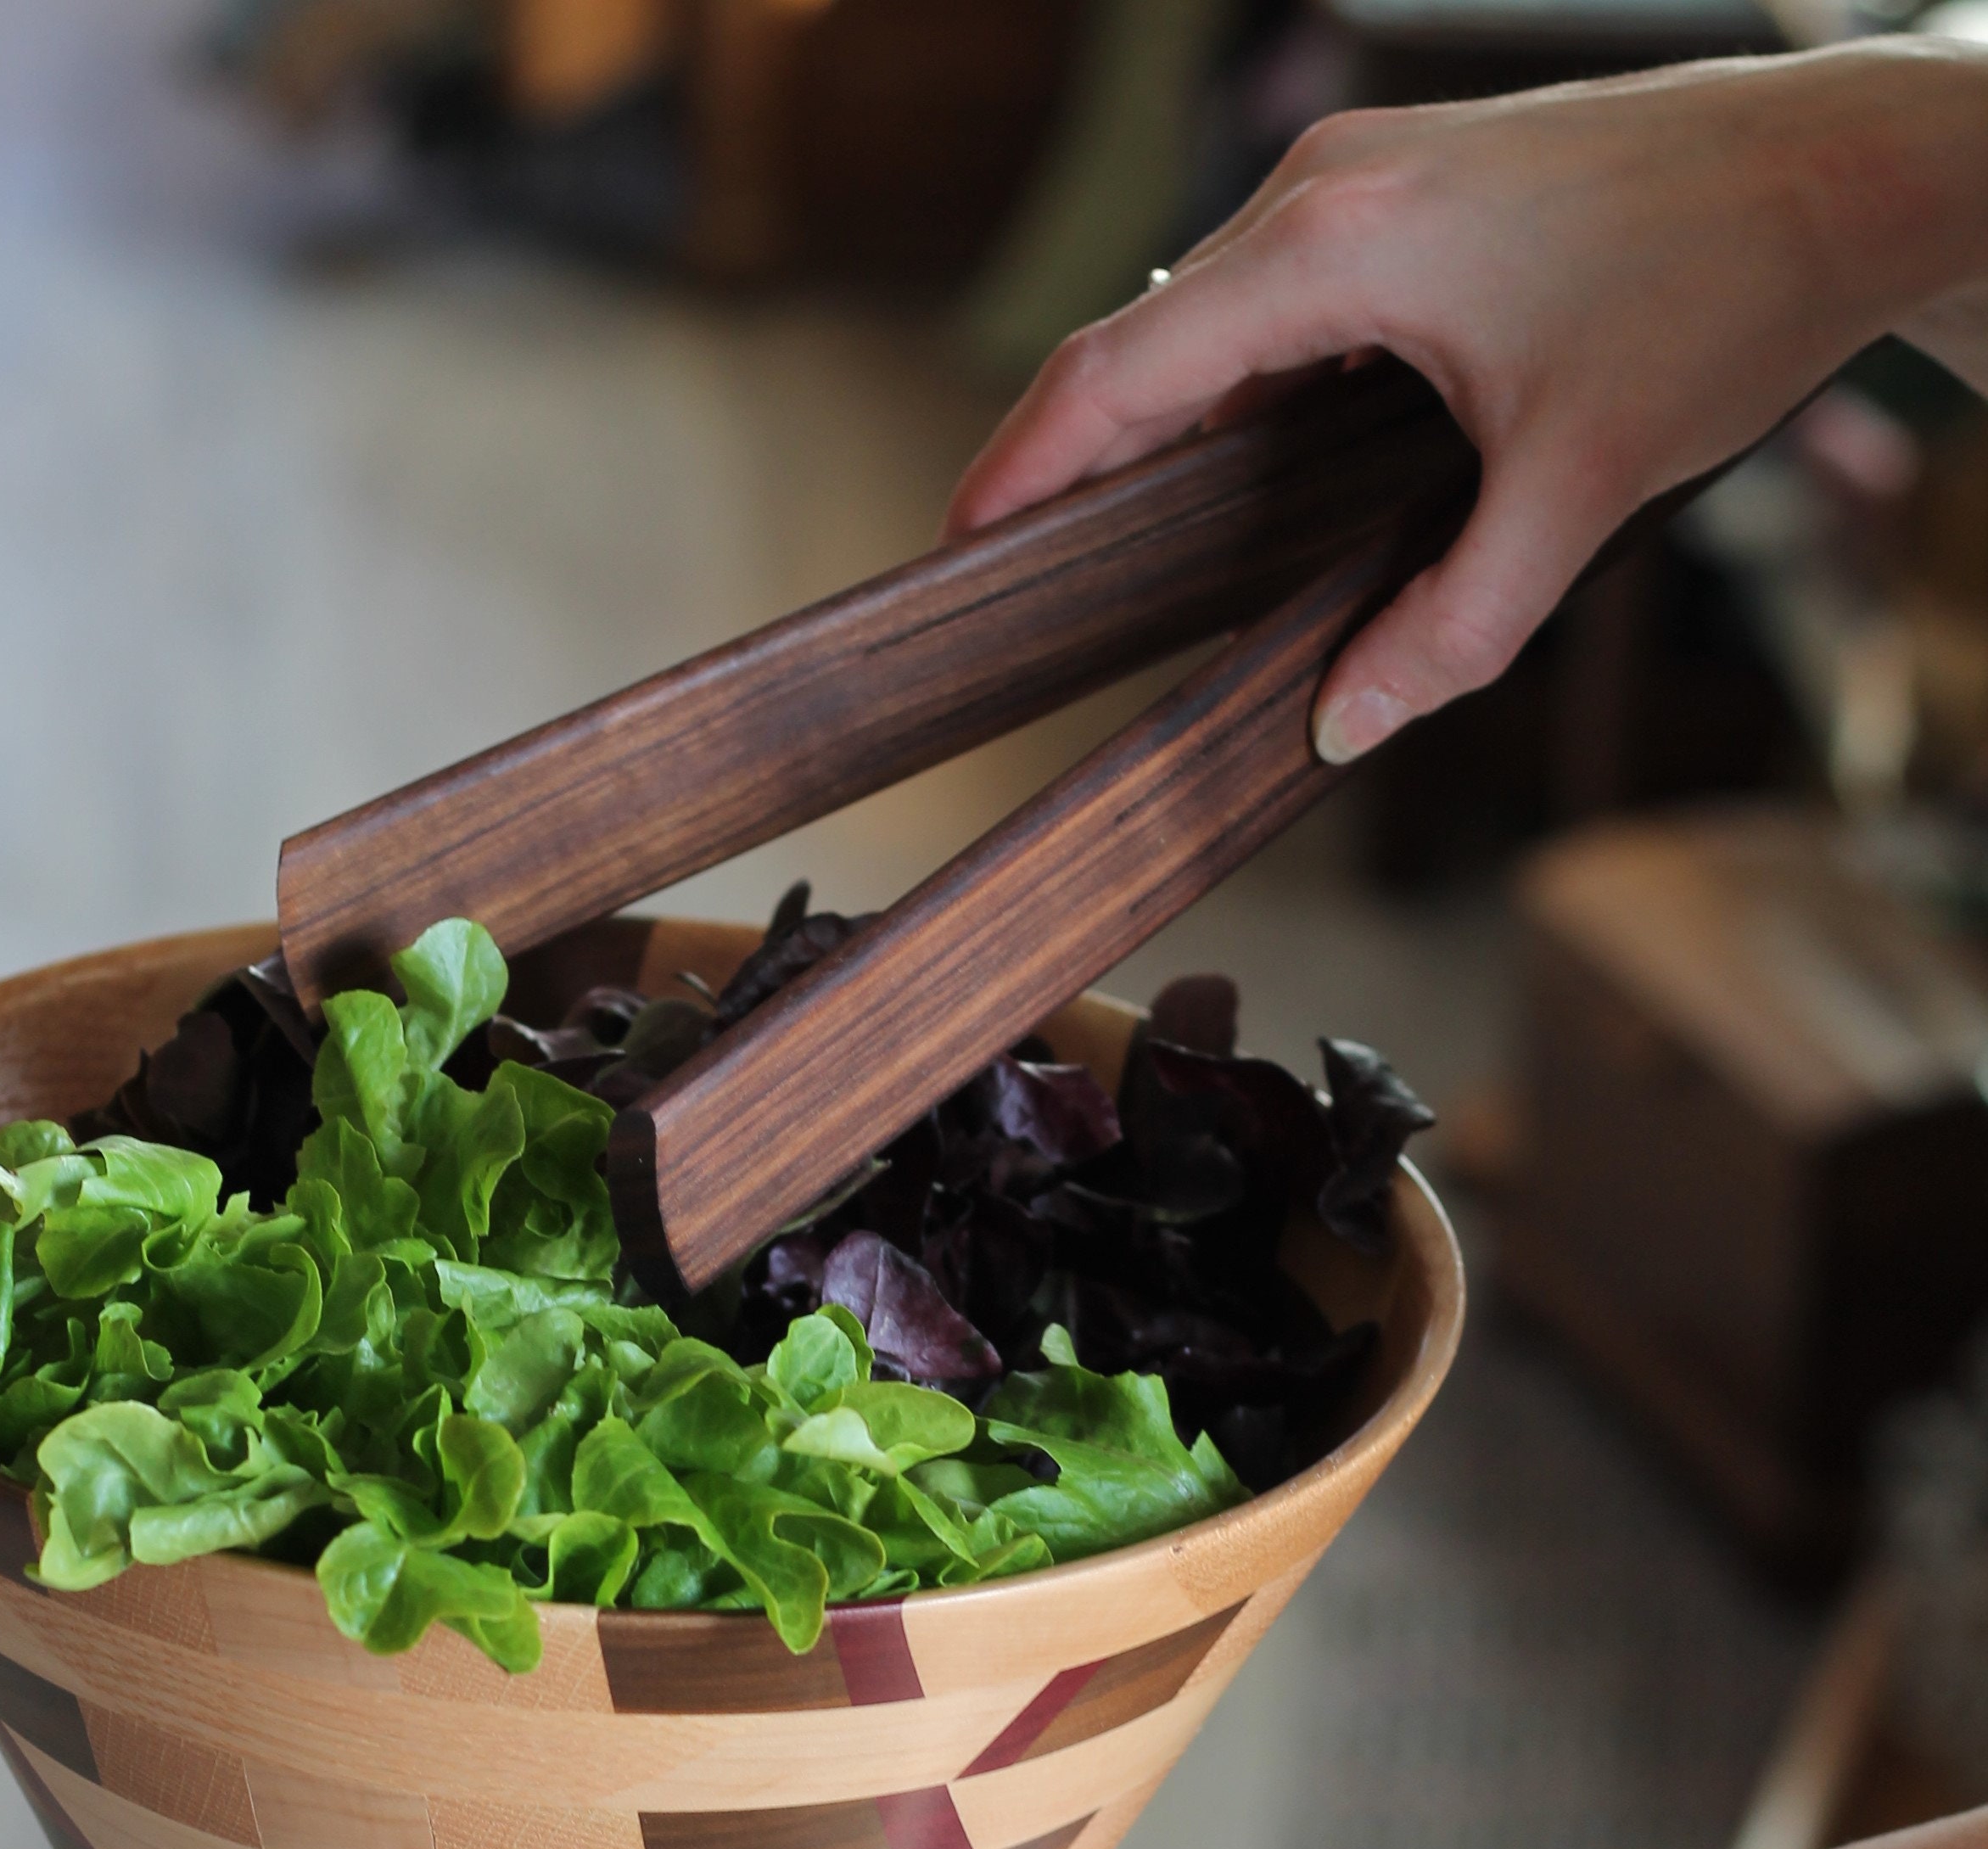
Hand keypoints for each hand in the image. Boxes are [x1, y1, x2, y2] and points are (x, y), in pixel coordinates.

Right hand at [946, 40, 1987, 763]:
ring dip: (1160, 426)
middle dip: (1070, 460)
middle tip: (1017, 571)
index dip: (1021, 466)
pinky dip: (1233, 386)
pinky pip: (1267, 299)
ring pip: (1204, 319)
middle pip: (1140, 343)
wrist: (1849, 166)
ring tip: (1118, 541)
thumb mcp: (1580, 490)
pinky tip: (1242, 469)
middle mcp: (1326, 194)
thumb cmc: (1724, 289)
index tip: (958, 546)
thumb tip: (1343, 724)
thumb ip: (1453, 627)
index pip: (1117, 370)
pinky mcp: (1399, 194)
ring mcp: (1360, 182)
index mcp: (1336, 247)